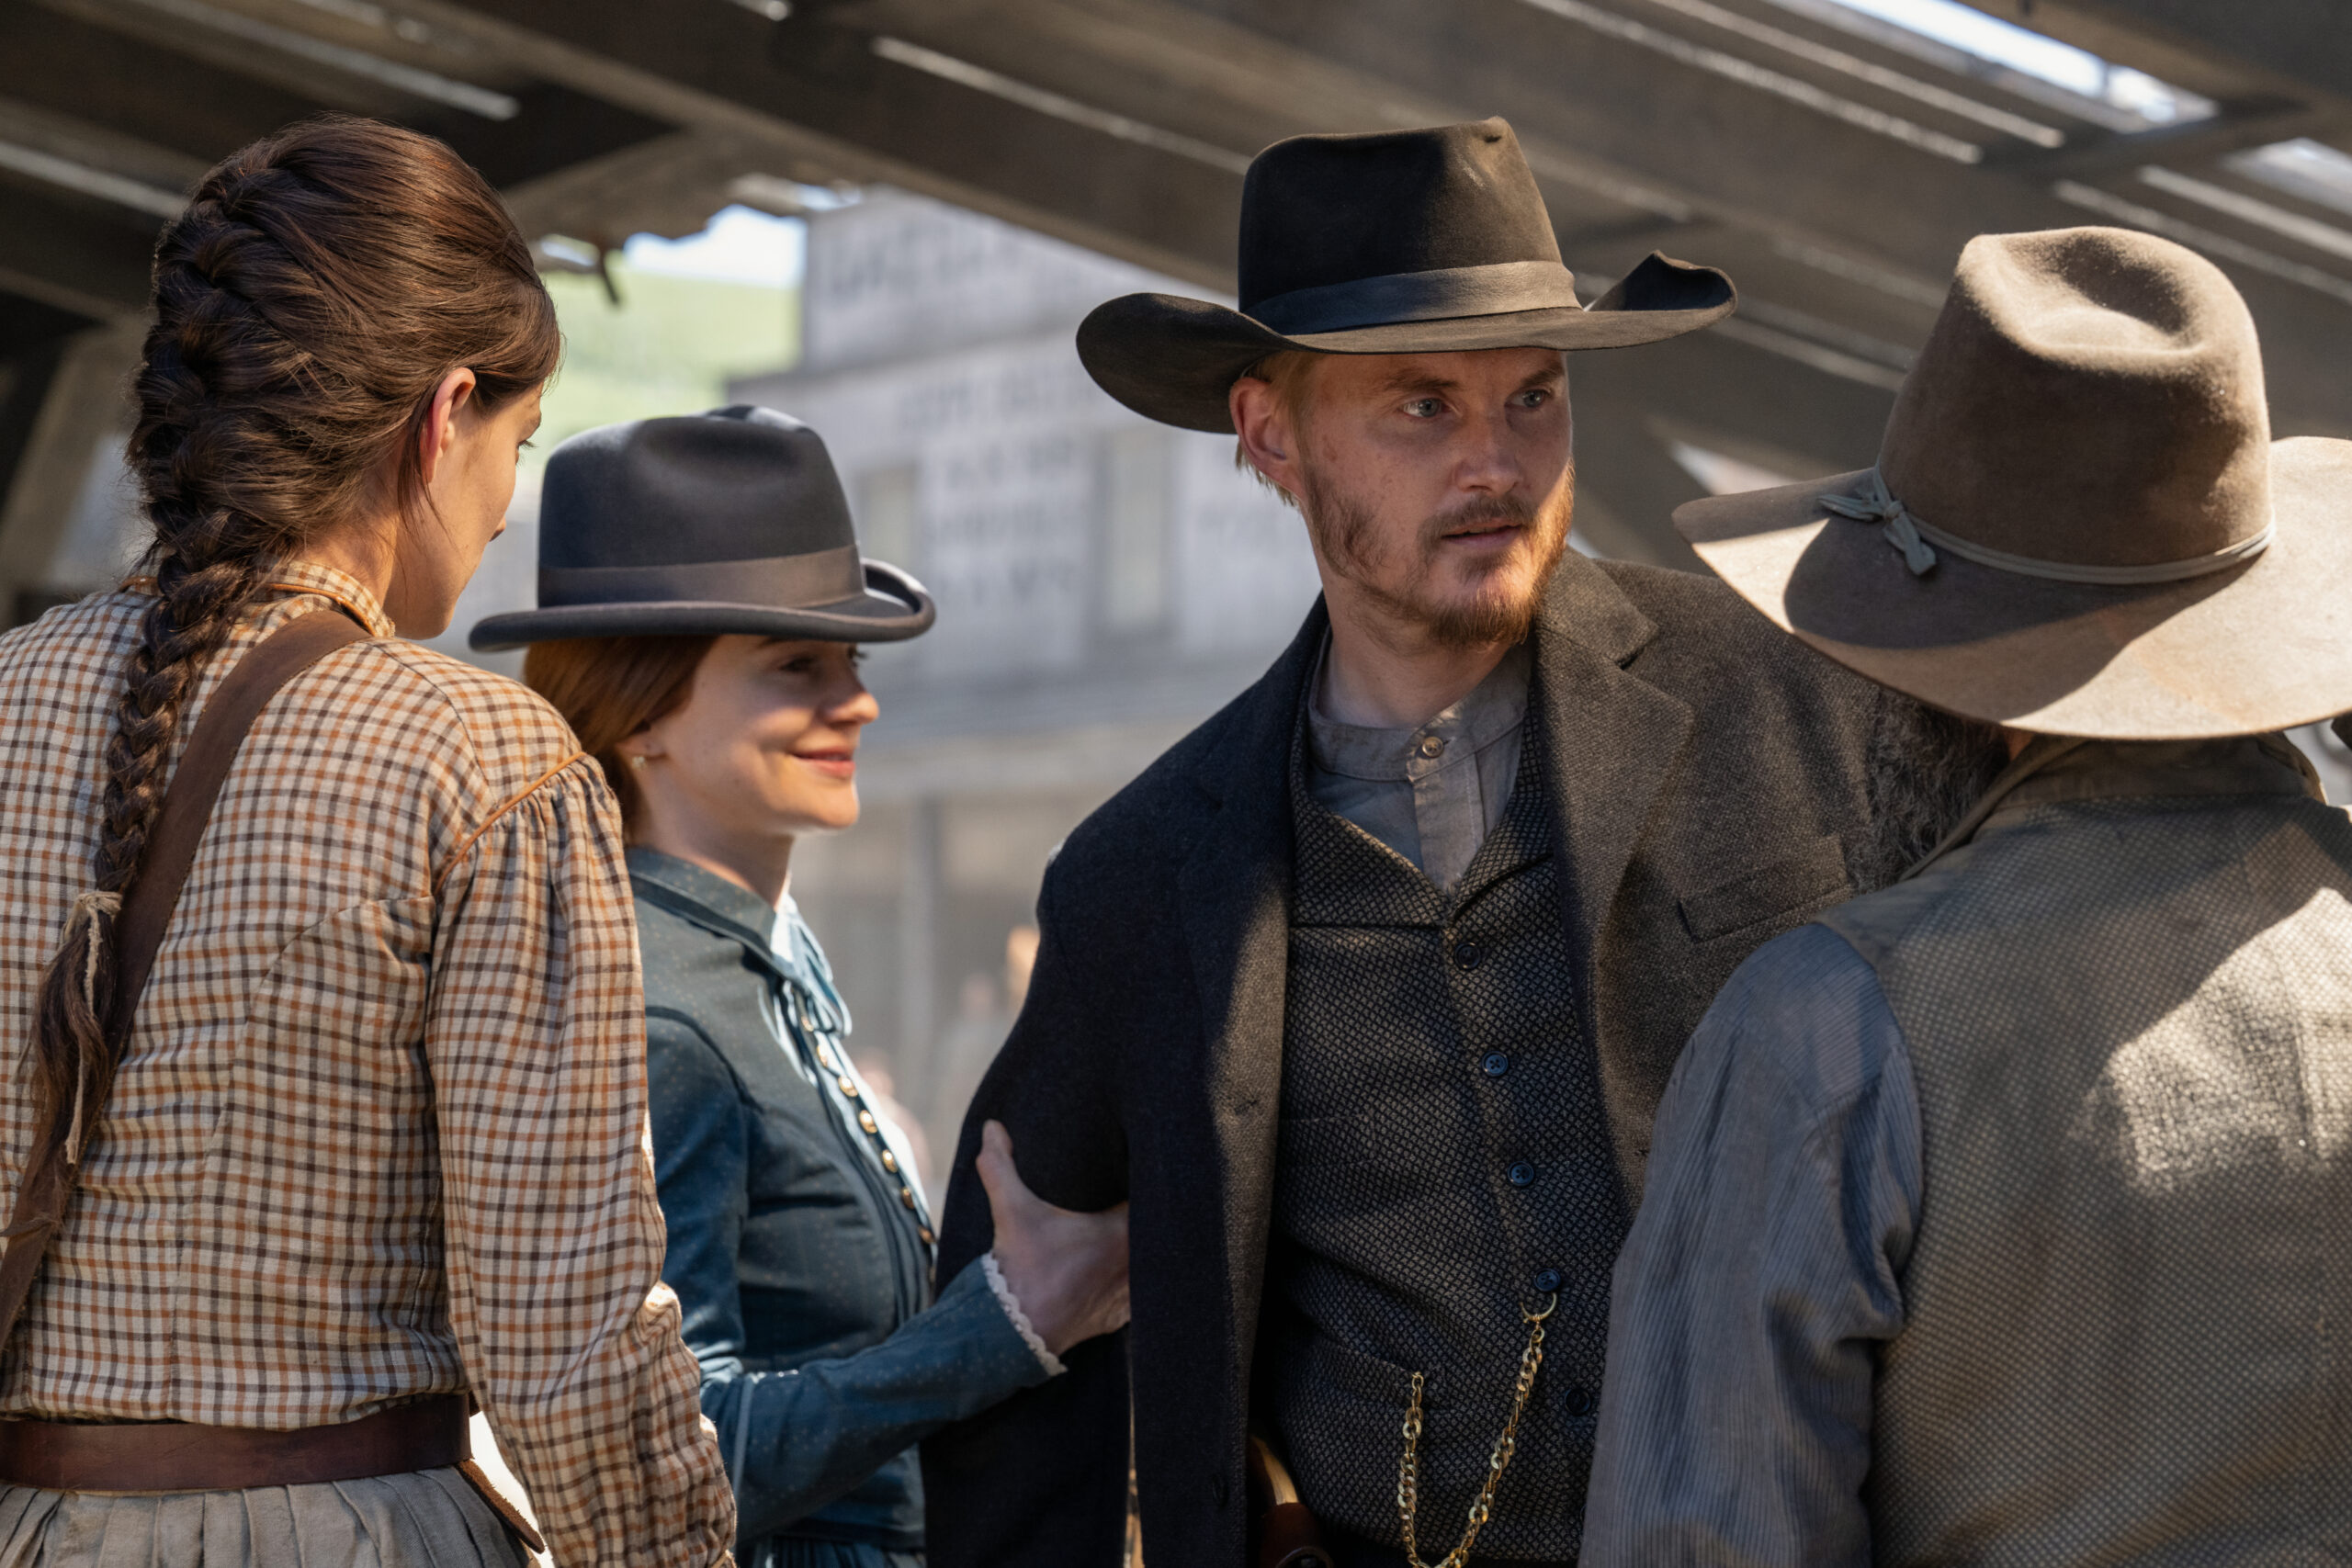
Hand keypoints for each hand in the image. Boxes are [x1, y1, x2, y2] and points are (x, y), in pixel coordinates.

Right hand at [978, 1119, 1130, 1355]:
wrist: (1012, 1330)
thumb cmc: (1020, 1265)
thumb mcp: (1010, 1210)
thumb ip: (1001, 1165)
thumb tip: (991, 1127)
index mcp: (1122, 1233)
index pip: (1152, 1200)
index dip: (1149, 1184)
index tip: (1137, 1174)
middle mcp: (1135, 1265)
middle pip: (1155, 1231)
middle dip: (1147, 1215)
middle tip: (1129, 1200)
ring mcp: (1130, 1295)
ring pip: (1149, 1265)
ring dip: (1142, 1250)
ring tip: (1130, 1234)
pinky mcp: (1119, 1316)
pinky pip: (1138, 1295)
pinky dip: (1131, 1282)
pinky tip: (1119, 1270)